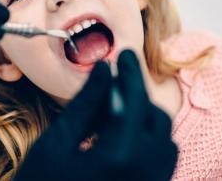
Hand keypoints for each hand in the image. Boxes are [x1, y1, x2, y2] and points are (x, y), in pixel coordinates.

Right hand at [14, 50, 177, 180]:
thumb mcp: (55, 145)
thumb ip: (85, 104)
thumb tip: (104, 68)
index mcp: (121, 158)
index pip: (136, 101)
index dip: (130, 72)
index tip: (123, 53)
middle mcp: (146, 176)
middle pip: (156, 120)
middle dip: (139, 95)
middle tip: (116, 79)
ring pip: (165, 142)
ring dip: (146, 118)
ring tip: (116, 108)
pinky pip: (162, 163)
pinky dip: (149, 142)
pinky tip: (121, 136)